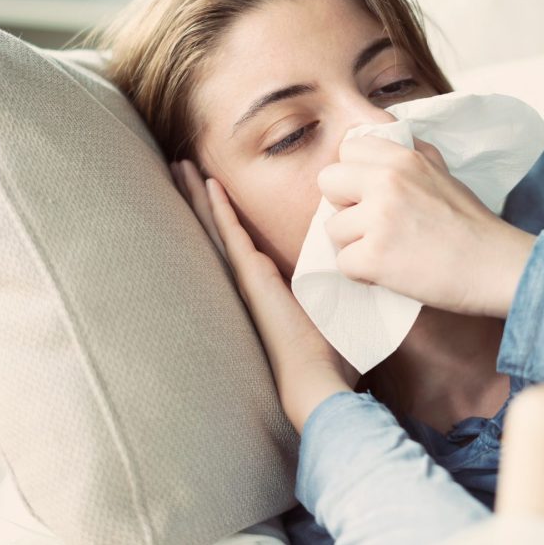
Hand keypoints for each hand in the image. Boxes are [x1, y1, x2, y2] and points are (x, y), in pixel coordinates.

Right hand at [170, 159, 359, 432]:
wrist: (317, 378)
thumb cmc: (329, 352)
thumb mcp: (336, 304)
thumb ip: (340, 282)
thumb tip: (364, 263)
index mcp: (268, 281)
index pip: (240, 236)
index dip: (225, 210)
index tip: (214, 183)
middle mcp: (251, 275)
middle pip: (219, 226)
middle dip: (201, 195)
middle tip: (182, 165)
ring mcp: (247, 275)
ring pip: (217, 225)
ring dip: (200, 195)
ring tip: (179, 167)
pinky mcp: (251, 276)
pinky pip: (230, 234)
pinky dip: (217, 208)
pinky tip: (205, 183)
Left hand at [318, 136, 536, 318]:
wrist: (496, 267)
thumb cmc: (472, 225)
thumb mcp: (442, 173)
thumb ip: (411, 156)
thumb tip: (383, 141)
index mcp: (401, 158)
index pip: (346, 150)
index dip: (355, 175)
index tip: (372, 195)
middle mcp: (386, 181)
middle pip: (327, 182)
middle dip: (344, 205)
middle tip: (372, 224)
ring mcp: (378, 218)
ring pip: (332, 228)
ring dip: (354, 244)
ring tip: (388, 251)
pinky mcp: (374, 256)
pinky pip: (343, 263)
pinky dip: (363, 274)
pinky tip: (389, 272)